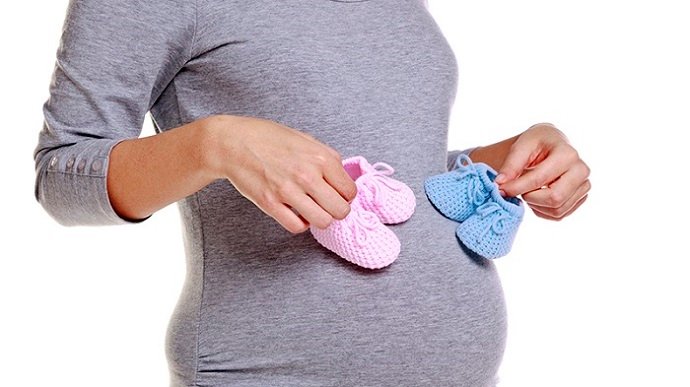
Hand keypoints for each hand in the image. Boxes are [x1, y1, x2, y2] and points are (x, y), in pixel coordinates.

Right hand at [202, 115, 356, 232]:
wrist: (232, 142)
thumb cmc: (267, 137)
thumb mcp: (304, 139)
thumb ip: (325, 158)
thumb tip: (341, 178)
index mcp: (321, 157)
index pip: (350, 191)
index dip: (345, 195)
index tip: (337, 194)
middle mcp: (308, 175)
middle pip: (341, 210)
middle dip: (337, 210)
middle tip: (327, 205)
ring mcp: (289, 191)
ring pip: (323, 222)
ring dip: (320, 219)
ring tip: (312, 210)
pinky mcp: (271, 204)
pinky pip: (297, 227)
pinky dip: (301, 224)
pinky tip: (297, 213)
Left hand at [495, 123, 590, 219]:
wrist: (550, 144)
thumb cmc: (536, 143)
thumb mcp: (520, 146)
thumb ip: (510, 165)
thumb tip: (500, 184)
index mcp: (567, 154)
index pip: (540, 179)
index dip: (517, 187)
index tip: (501, 189)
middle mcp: (581, 170)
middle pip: (555, 198)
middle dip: (530, 197)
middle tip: (519, 189)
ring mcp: (584, 185)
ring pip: (557, 210)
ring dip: (536, 205)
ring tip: (528, 190)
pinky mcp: (580, 198)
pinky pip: (559, 215)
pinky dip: (543, 210)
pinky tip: (536, 196)